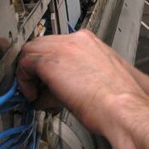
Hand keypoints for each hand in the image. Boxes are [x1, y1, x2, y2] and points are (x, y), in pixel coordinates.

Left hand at [16, 31, 143, 135]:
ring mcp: (63, 48)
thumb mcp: (99, 81)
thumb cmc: (119, 100)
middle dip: (37, 67)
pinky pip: (24, 64)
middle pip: (42, 44)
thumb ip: (77, 79)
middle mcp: (77, 40)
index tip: (48, 81)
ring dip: (30, 74)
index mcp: (90, 43)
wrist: (124, 107)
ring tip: (36, 94)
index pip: (59, 46)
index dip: (50, 65)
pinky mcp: (51, 61)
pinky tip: (35, 97)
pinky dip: (24, 81)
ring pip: (31, 51)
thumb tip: (59, 93)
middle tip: (38, 88)